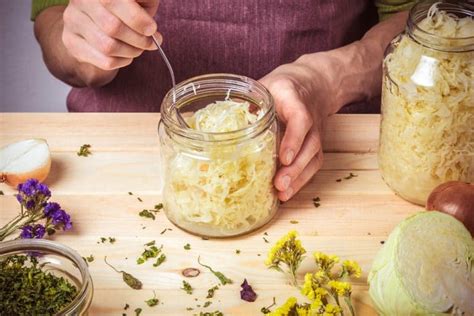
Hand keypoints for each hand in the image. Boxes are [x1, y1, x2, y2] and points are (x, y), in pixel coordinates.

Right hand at [62, 0, 159, 72]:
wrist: (93, 20)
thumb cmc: (123, 9)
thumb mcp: (138, 0)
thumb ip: (145, 5)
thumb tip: (151, 30)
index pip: (114, 1)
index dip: (137, 19)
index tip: (152, 29)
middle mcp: (80, 0)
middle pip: (112, 27)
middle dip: (139, 39)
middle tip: (151, 42)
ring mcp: (73, 21)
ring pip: (108, 46)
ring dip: (131, 52)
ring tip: (139, 48)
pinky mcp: (71, 42)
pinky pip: (104, 60)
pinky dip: (122, 61)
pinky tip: (126, 55)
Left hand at [260, 58, 334, 200]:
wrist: (316, 84)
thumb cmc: (286, 86)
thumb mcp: (266, 85)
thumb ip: (248, 101)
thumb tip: (222, 118)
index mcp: (295, 99)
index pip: (300, 119)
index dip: (293, 139)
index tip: (284, 158)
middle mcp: (311, 118)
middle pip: (309, 144)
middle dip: (295, 167)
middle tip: (279, 184)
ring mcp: (316, 133)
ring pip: (313, 157)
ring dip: (299, 178)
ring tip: (282, 194)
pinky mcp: (316, 145)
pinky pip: (312, 164)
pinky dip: (301, 180)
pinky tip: (287, 193)